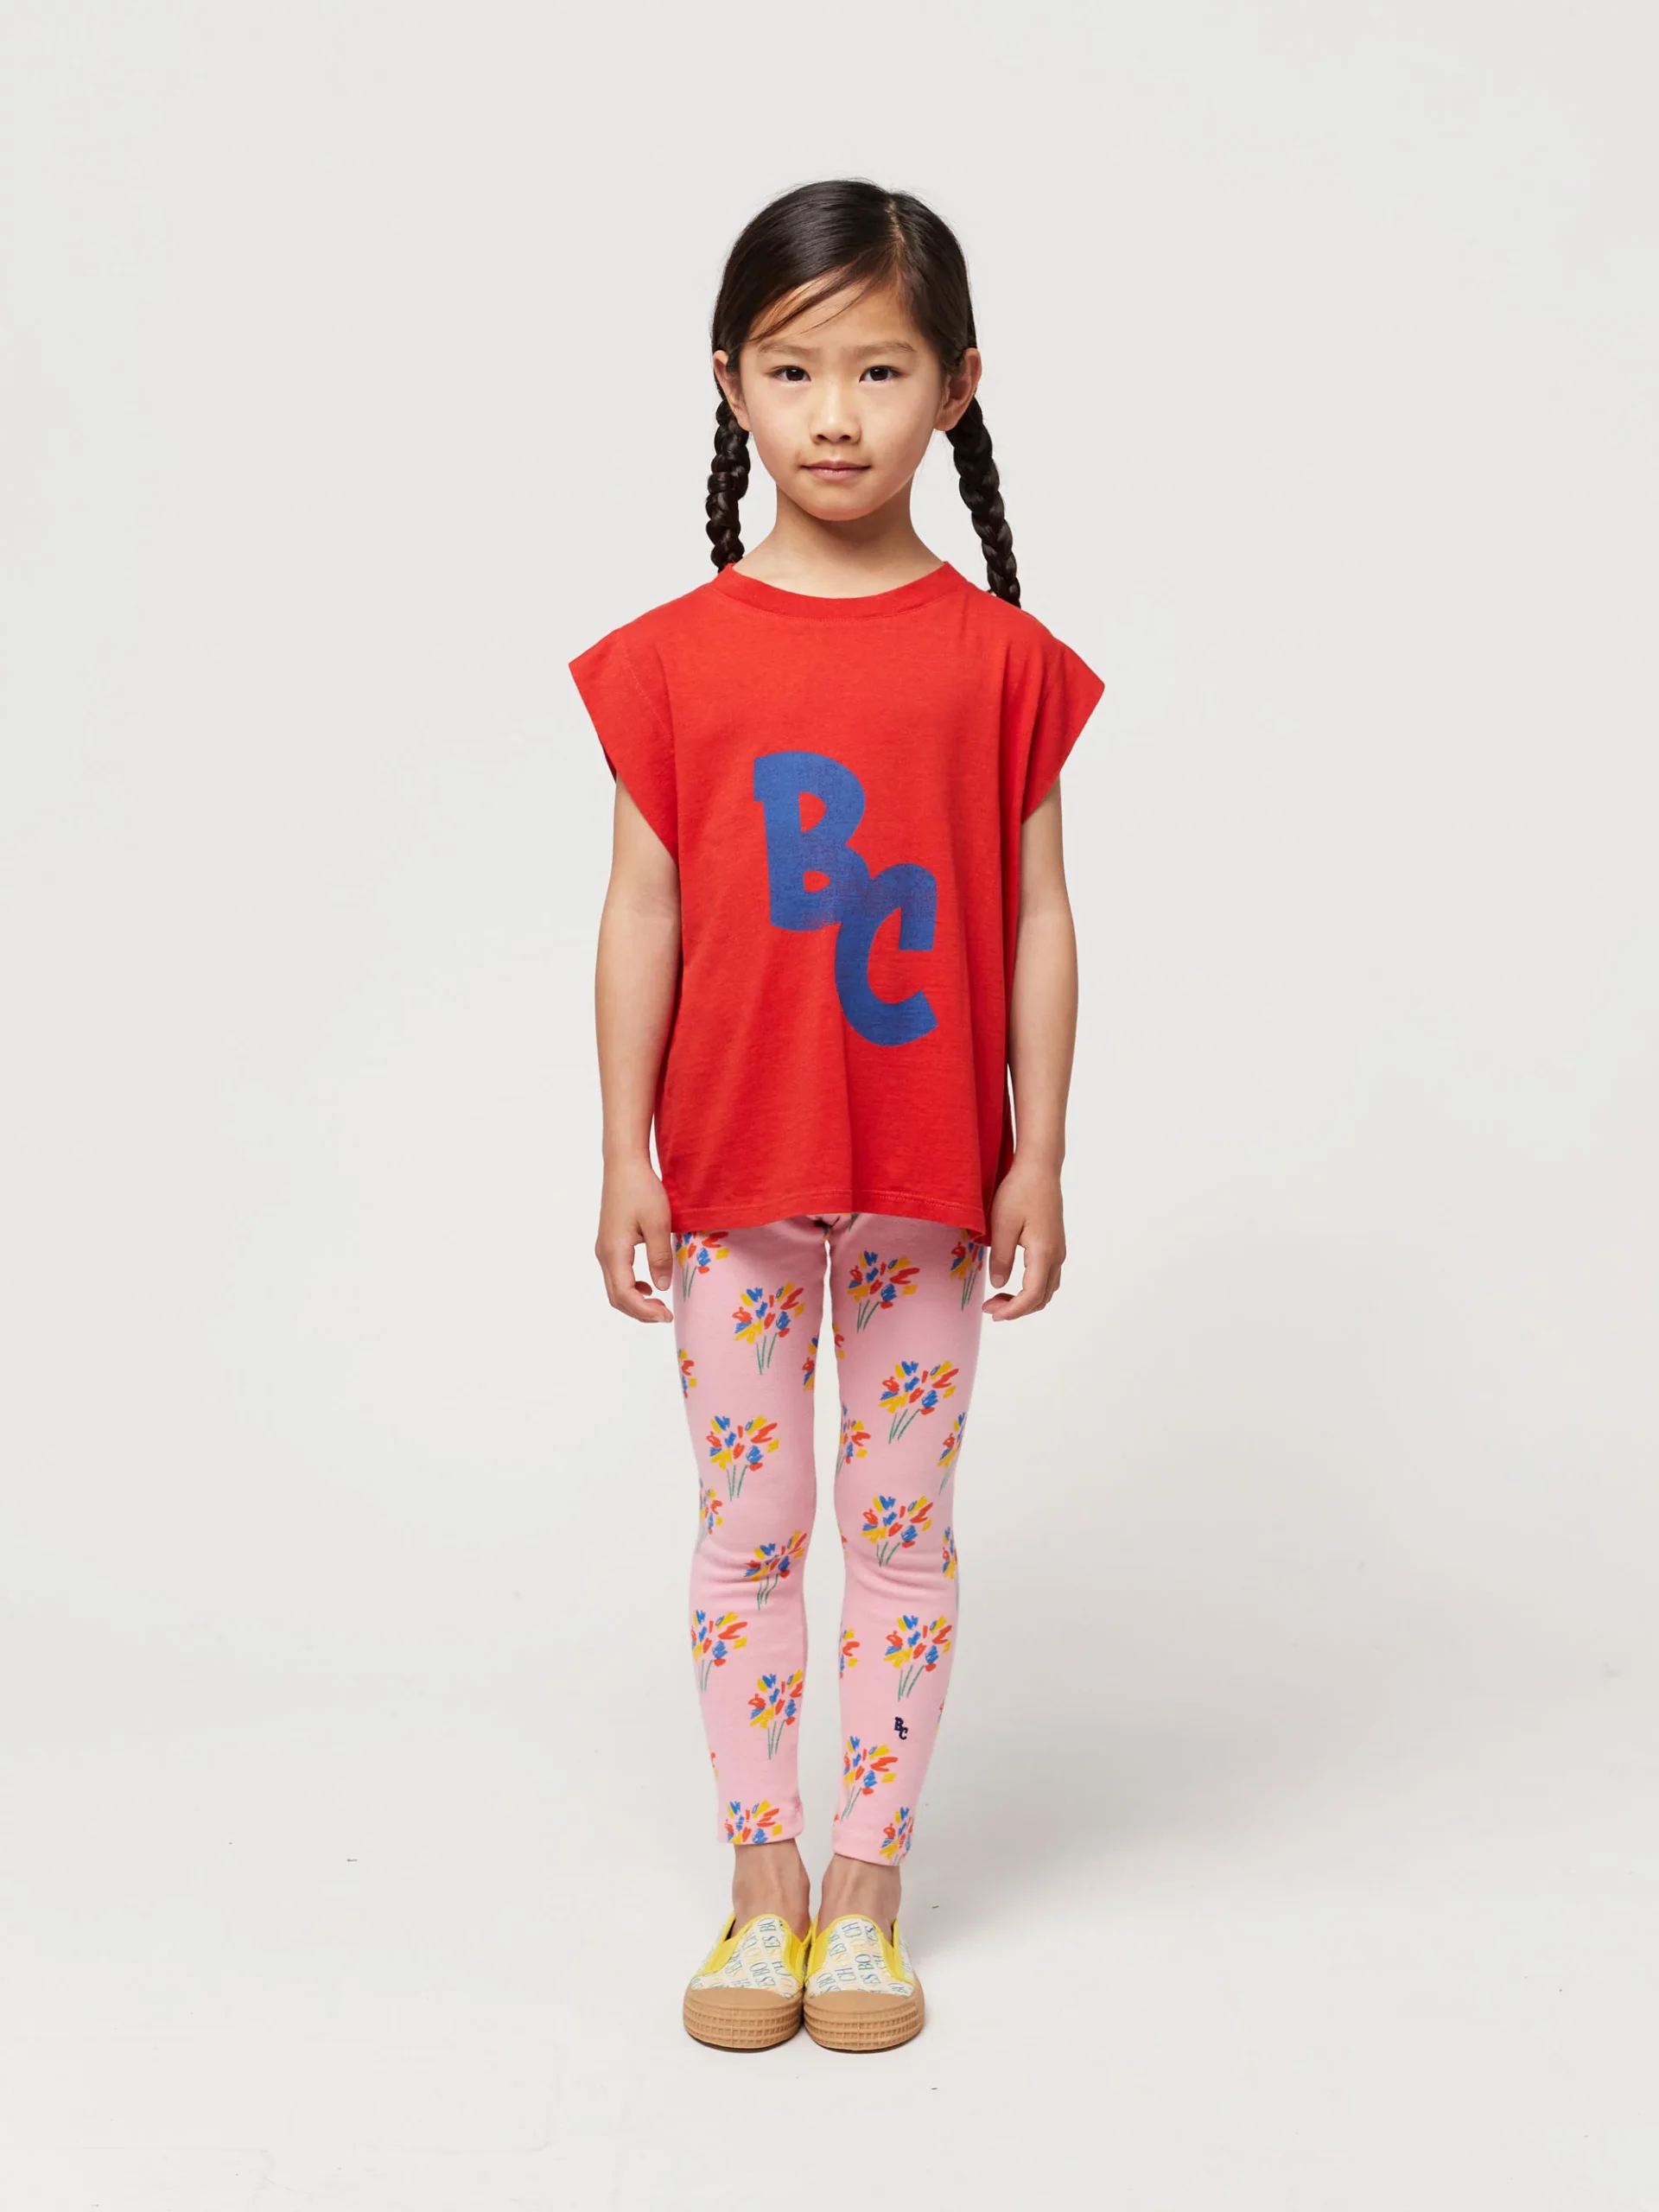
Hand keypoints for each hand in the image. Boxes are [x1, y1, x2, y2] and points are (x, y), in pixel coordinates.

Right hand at [595, 1159, 675, 1322]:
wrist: (624, 1165)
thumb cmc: (641, 1190)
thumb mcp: (658, 1224)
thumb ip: (659, 1257)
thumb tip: (661, 1288)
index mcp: (614, 1252)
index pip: (625, 1295)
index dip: (645, 1311)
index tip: (667, 1315)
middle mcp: (604, 1254)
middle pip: (616, 1297)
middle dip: (640, 1312)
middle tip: (665, 1315)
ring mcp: (604, 1248)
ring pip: (615, 1288)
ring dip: (635, 1301)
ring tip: (659, 1305)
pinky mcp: (609, 1243)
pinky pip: (616, 1275)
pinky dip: (631, 1288)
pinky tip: (649, 1285)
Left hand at [984, 1162, 1064, 1319]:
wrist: (1039, 1168)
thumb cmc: (1019, 1192)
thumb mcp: (1001, 1225)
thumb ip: (1001, 1258)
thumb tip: (999, 1284)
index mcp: (1043, 1252)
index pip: (1032, 1295)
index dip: (1012, 1311)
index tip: (992, 1313)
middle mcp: (1056, 1255)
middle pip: (1042, 1298)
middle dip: (1017, 1309)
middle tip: (990, 1306)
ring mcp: (1058, 1250)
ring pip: (1046, 1289)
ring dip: (1025, 1300)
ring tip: (998, 1297)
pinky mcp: (1054, 1245)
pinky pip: (1047, 1277)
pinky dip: (1031, 1288)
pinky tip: (1013, 1281)